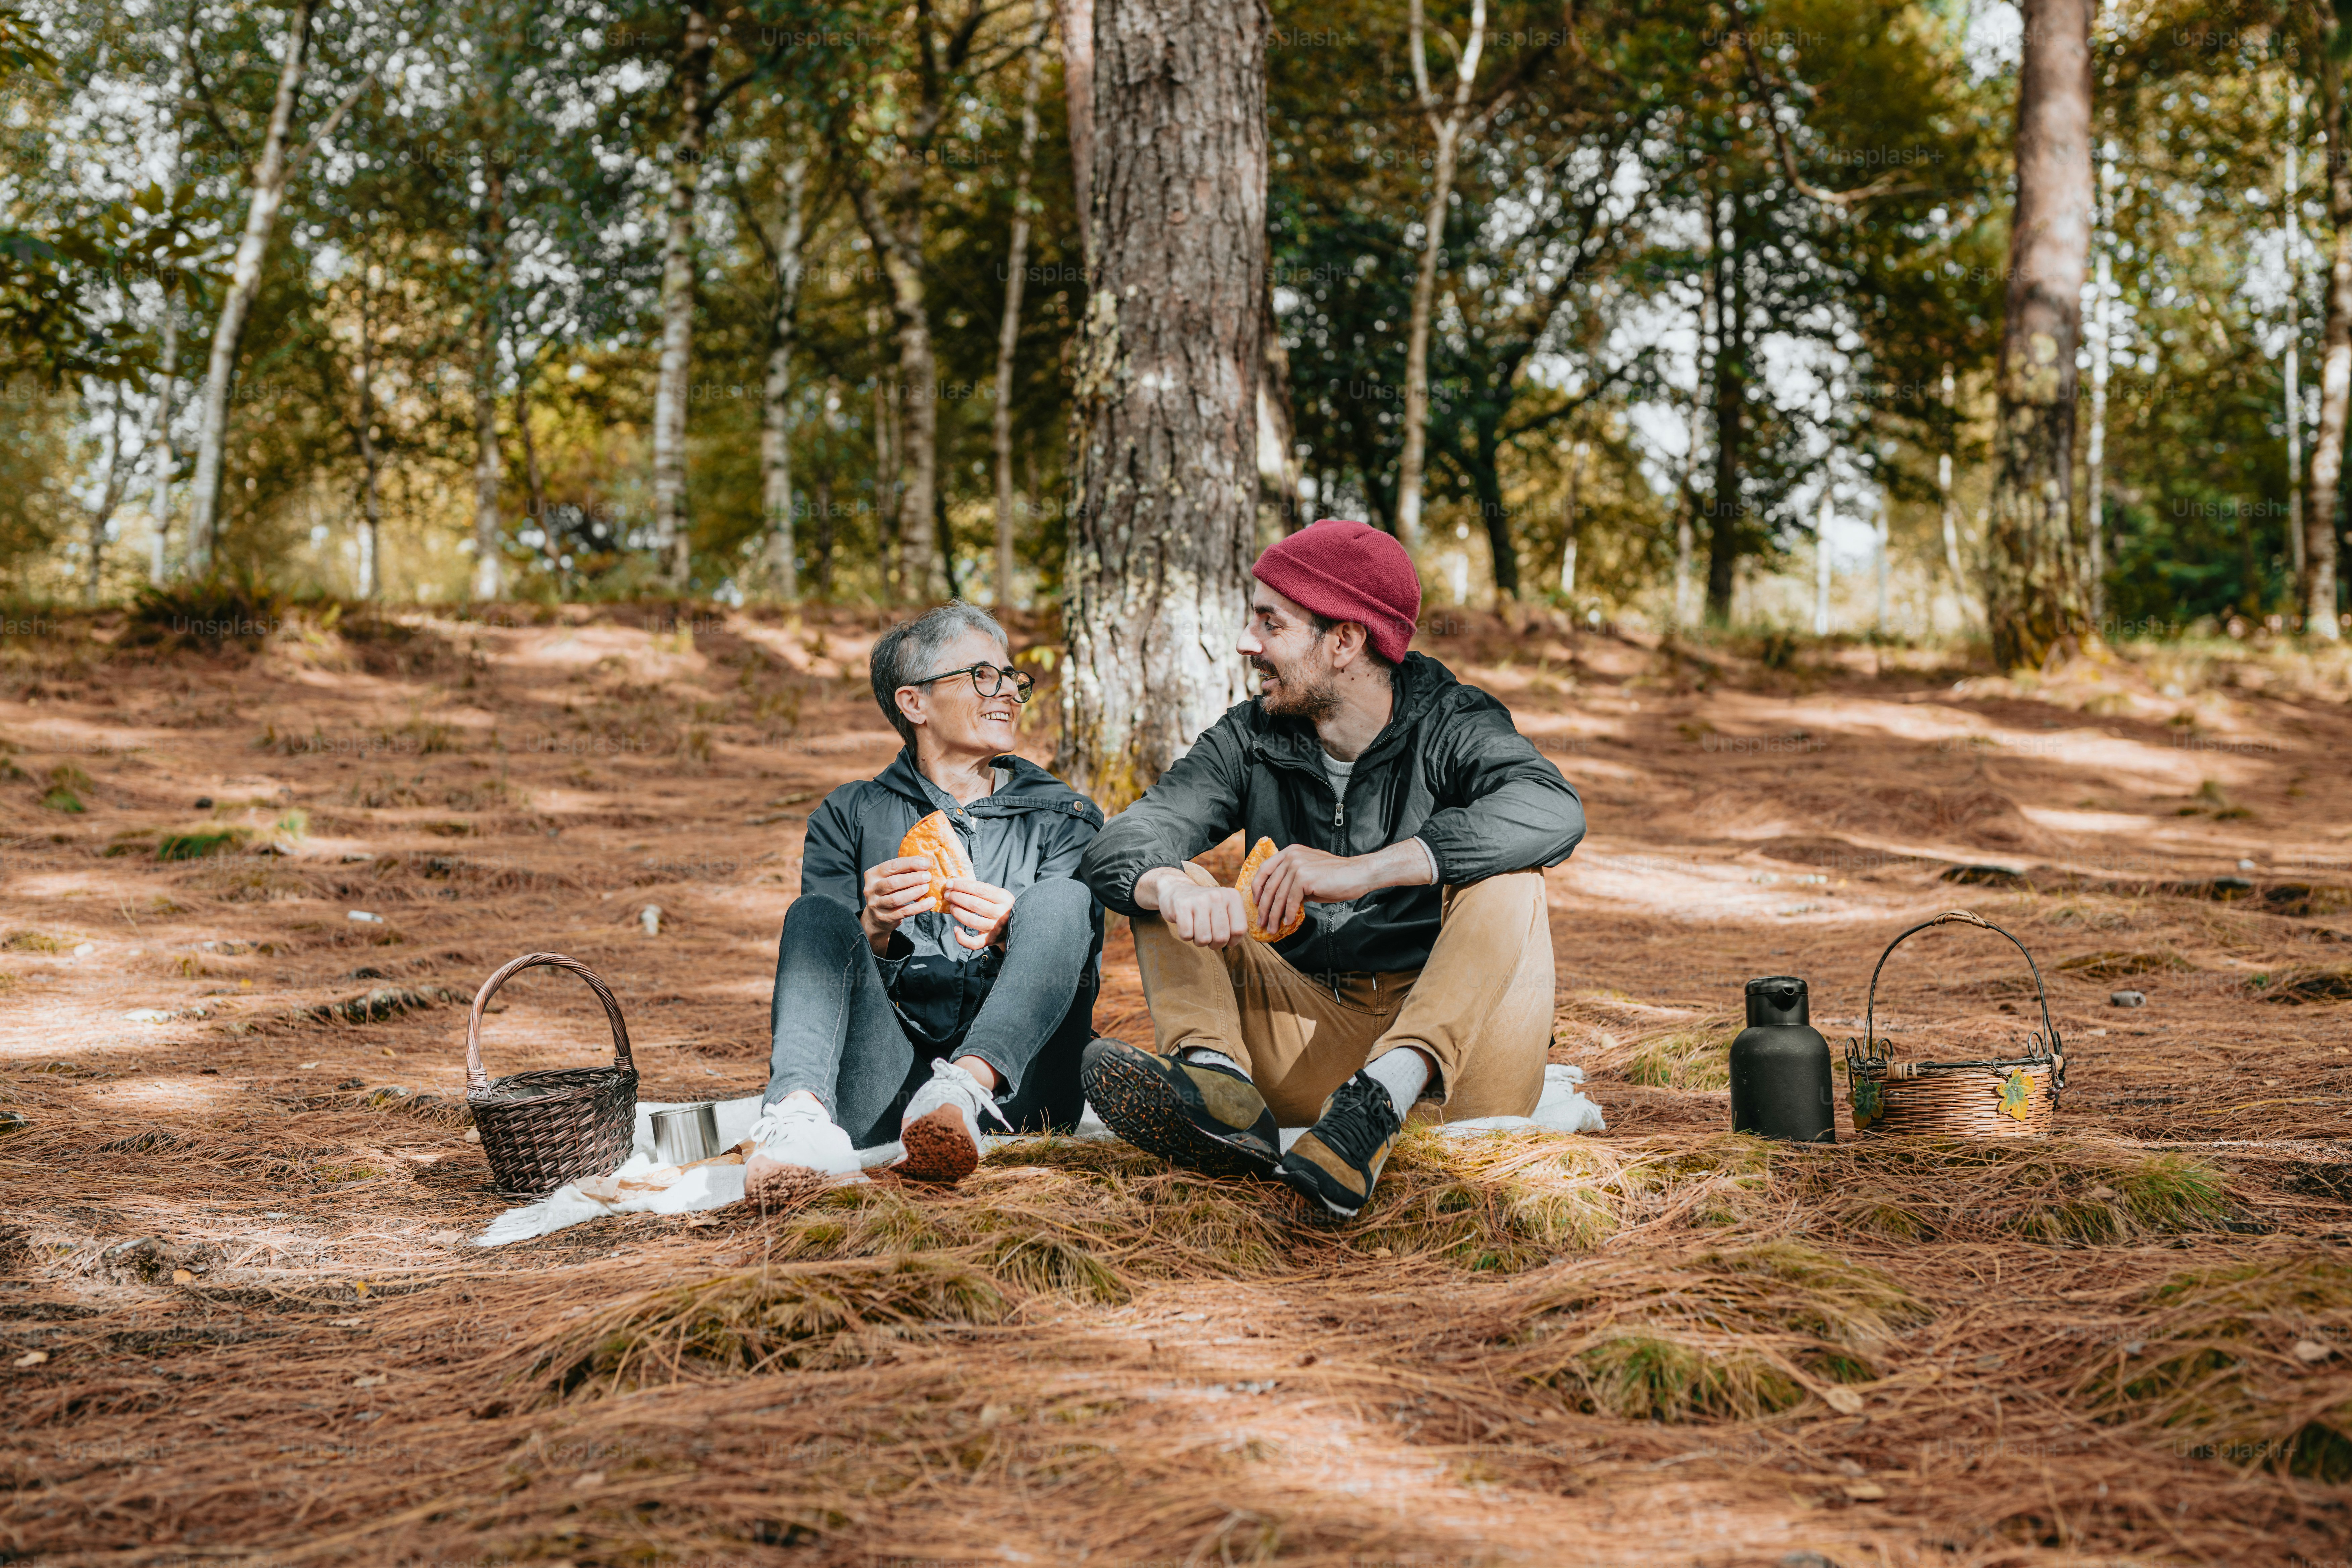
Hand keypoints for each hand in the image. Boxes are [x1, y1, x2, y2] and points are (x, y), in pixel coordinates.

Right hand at [861, 854, 937, 948]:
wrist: (876, 917)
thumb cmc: (887, 892)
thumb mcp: (890, 878)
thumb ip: (903, 870)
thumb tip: (925, 862)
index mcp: (872, 875)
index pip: (891, 866)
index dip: (909, 863)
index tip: (926, 863)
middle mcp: (871, 889)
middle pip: (893, 882)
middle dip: (913, 878)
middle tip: (928, 876)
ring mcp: (876, 905)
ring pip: (897, 898)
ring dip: (915, 892)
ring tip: (927, 887)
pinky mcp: (884, 918)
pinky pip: (904, 912)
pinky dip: (919, 907)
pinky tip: (930, 902)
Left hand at [942, 876, 1016, 950]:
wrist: (1014, 927)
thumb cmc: (1000, 906)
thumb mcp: (998, 895)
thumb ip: (982, 889)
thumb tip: (956, 883)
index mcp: (1004, 898)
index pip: (981, 889)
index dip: (963, 885)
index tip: (950, 883)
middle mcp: (1001, 913)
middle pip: (975, 904)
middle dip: (957, 897)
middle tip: (948, 894)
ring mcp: (995, 928)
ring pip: (972, 921)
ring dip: (958, 912)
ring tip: (951, 906)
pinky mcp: (989, 940)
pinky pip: (973, 943)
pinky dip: (961, 937)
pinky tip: (956, 929)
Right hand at [1152, 874, 1250, 948]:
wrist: (1178, 890)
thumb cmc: (1205, 907)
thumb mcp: (1224, 909)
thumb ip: (1234, 925)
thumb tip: (1232, 943)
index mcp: (1232, 896)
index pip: (1239, 929)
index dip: (1232, 940)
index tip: (1225, 937)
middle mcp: (1217, 896)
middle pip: (1221, 937)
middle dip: (1214, 944)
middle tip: (1208, 935)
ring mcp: (1199, 900)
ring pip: (1204, 939)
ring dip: (1199, 941)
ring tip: (1197, 930)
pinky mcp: (1182, 905)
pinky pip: (1186, 935)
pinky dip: (1185, 936)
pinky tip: (1186, 925)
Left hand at [1247, 844, 1384, 939]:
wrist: (1357, 875)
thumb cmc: (1336, 877)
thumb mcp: (1309, 876)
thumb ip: (1292, 883)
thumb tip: (1278, 902)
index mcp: (1290, 852)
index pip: (1265, 869)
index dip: (1257, 888)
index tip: (1255, 903)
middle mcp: (1291, 856)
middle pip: (1269, 885)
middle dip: (1263, 907)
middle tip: (1261, 922)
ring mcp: (1297, 865)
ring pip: (1279, 895)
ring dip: (1274, 915)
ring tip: (1272, 927)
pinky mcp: (1304, 877)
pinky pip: (1291, 900)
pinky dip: (1289, 913)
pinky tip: (1289, 922)